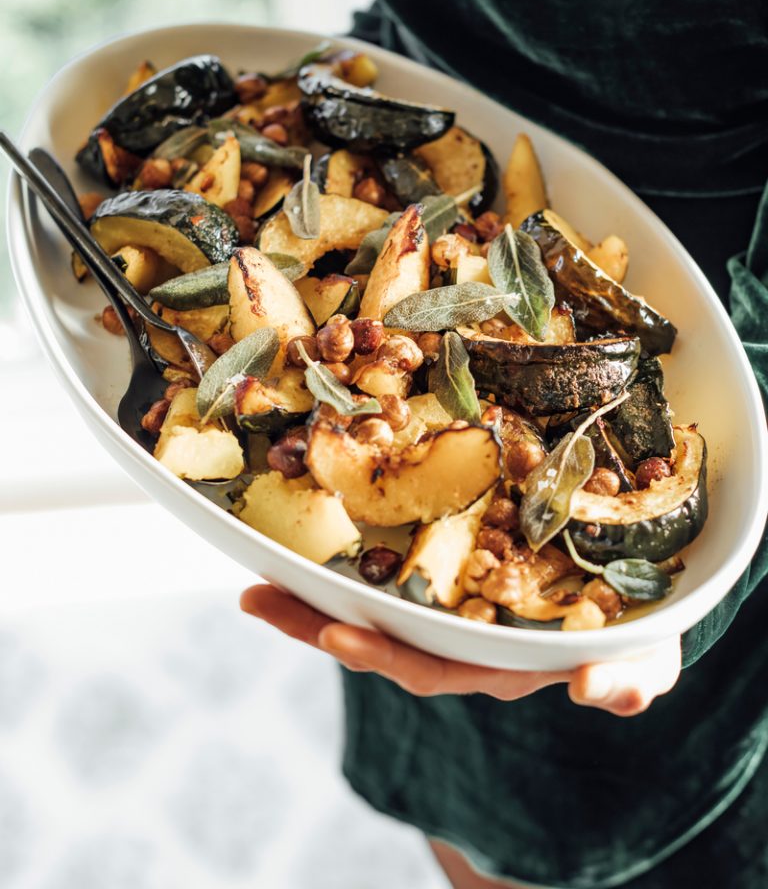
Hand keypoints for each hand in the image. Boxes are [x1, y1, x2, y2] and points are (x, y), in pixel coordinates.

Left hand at [240, 584, 680, 715]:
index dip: (384, 653)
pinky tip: (302, 543)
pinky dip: (348, 559)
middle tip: (260, 600)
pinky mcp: (447, 568)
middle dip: (317, 622)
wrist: (631, 596)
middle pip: (378, 636)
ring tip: (257, 578)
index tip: (339, 633)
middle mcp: (459, 640)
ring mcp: (448, 608)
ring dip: (313, 595)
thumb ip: (626, 678)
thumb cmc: (634, 634)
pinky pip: (389, 568)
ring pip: (373, 604)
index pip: (431, 666)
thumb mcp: (645, 655)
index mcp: (496, 663)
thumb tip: (592, 688)